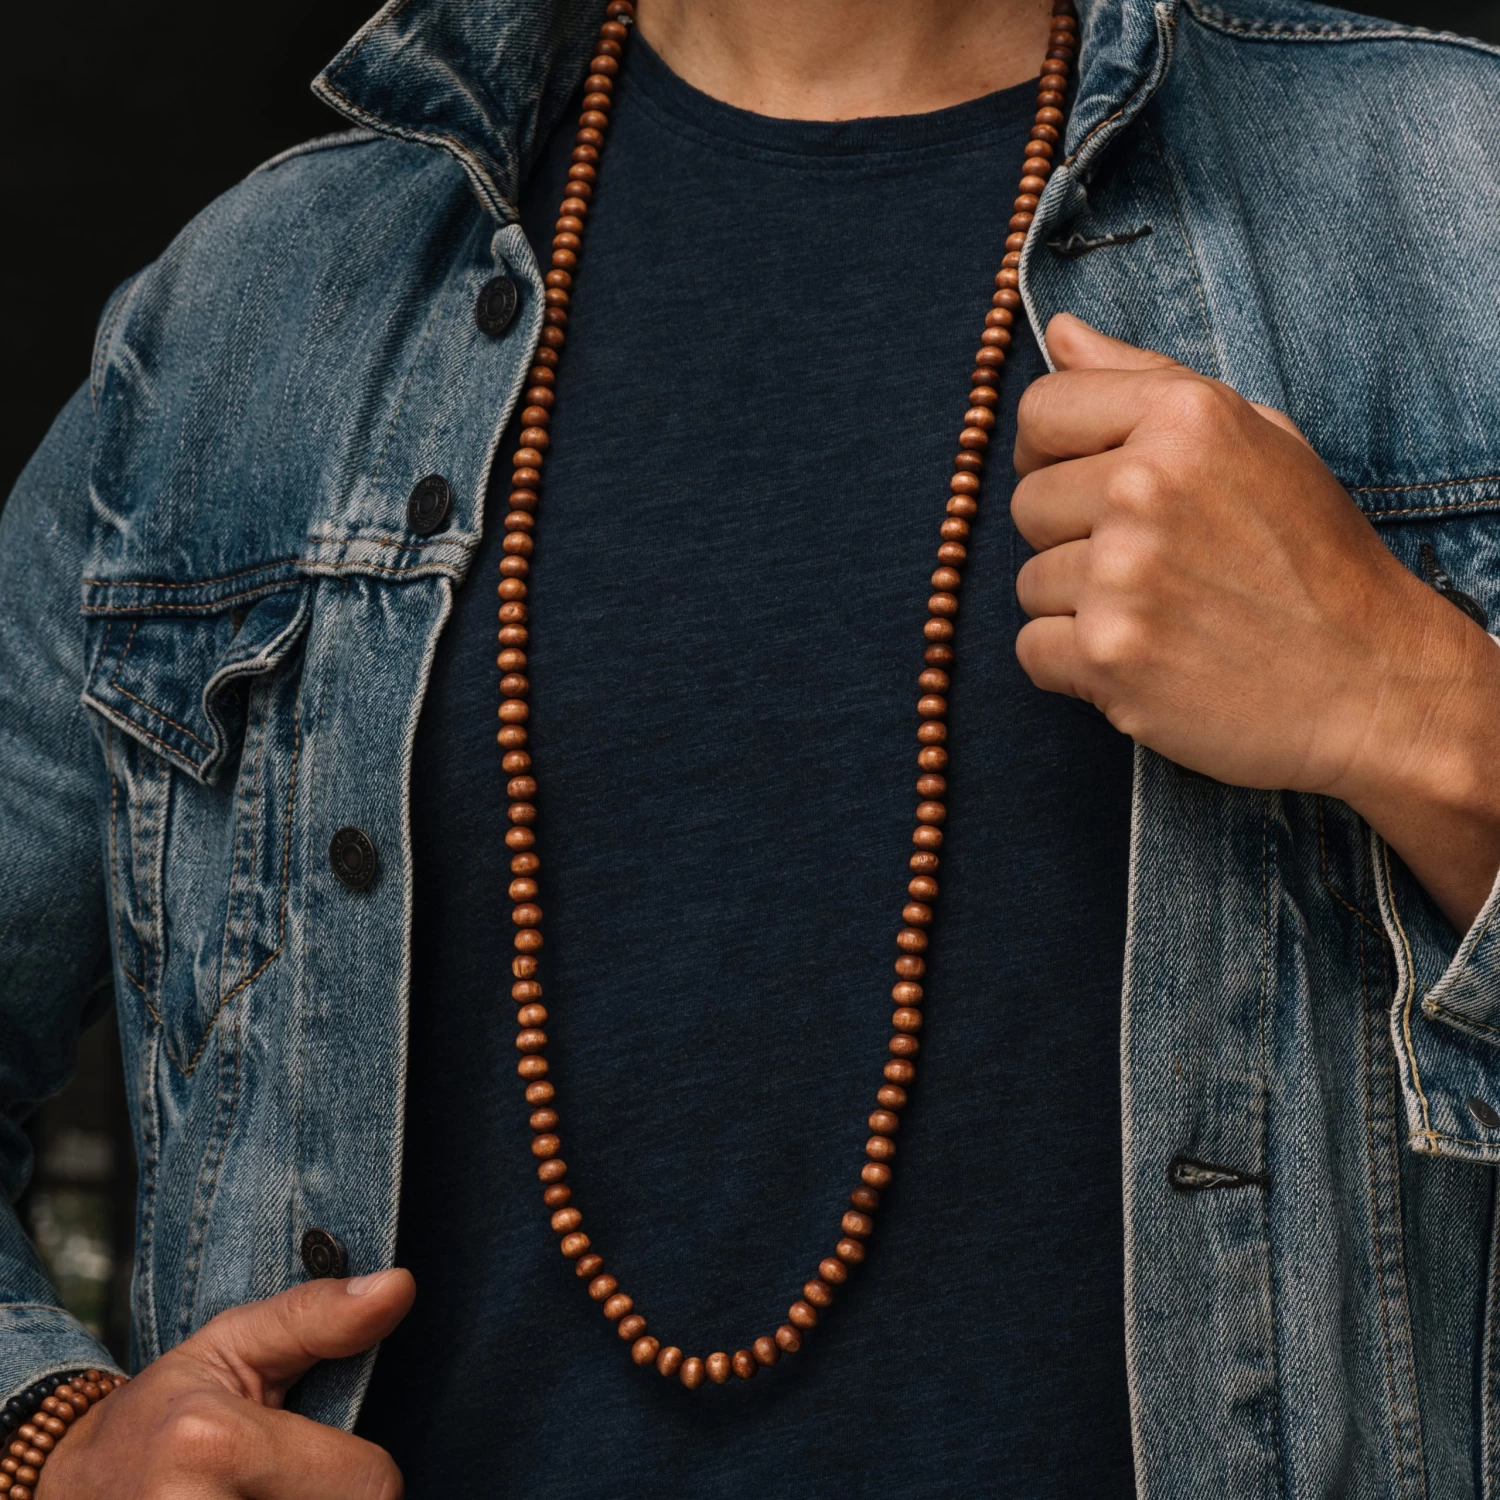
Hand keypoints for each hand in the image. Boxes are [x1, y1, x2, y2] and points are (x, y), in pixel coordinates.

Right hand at [35, 1269, 414, 1499]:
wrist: (73, 1486)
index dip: (365, 1474)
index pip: (372, 1486)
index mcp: (214, 1444)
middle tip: (285, 1483)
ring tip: (266, 1495)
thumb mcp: (235, 1343)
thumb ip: (319, 1317)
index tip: (325, 1460)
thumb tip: (399, 1286)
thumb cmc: (168, 1409)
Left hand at [1012, 313, 1499, 929]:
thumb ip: (1147, 378)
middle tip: (1150, 566)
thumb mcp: (1256, 438)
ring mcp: (1122, 574)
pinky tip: (1143, 661)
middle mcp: (1146, 486)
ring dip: (1078, 605)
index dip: (1053, 453)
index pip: (1040, 411)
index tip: (1089, 485)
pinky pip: (1031, 648)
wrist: (1370, 683)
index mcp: (1184, 417)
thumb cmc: (1312, 559)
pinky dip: (1073, 665)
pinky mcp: (1107, 653)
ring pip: (1028, 582)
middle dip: (1071, 537)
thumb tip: (1061, 334)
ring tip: (1160, 615)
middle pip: (1027, 503)